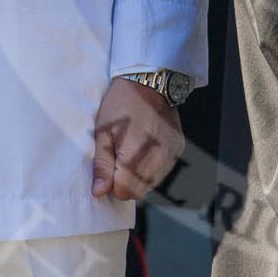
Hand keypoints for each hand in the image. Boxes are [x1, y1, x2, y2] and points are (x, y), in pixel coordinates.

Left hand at [92, 78, 184, 202]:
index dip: (112, 184)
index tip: (109, 166)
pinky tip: (146, 148)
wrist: (149, 83)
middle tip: (119, 158)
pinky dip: (152, 166)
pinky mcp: (177, 150)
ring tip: (133, 151)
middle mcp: (157, 159)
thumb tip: (100, 192)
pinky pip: (163, 171)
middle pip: (138, 192)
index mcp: (135, 155)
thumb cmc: (120, 105)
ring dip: (139, 176)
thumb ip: (102, 165)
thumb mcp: (102, 133)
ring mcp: (170, 156)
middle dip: (126, 182)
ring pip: (151, 183)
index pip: (123, 193)